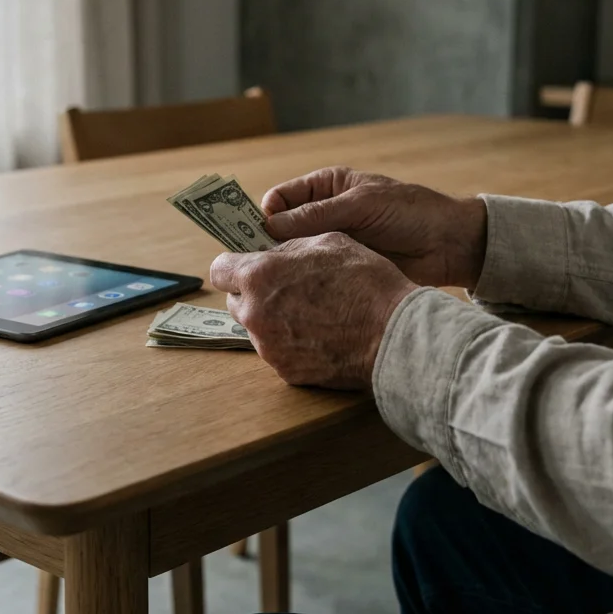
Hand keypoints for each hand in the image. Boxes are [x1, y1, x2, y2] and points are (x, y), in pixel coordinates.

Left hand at [210, 232, 417, 389]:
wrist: (392, 335)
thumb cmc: (365, 282)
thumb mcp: (328, 241)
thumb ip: (290, 246)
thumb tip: (272, 252)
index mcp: (259, 276)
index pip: (219, 270)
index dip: (234, 266)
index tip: (247, 266)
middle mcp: (255, 314)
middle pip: (236, 302)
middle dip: (254, 294)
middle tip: (286, 288)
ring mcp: (269, 347)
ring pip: (257, 328)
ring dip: (273, 319)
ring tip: (310, 313)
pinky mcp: (286, 372)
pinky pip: (278, 352)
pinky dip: (291, 343)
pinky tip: (320, 335)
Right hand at [263, 167, 487, 289]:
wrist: (449, 244)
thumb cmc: (410, 211)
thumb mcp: (362, 205)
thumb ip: (317, 215)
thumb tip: (270, 226)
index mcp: (324, 188)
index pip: (280, 199)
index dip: (265, 215)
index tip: (255, 235)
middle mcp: (322, 214)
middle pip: (281, 229)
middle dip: (269, 244)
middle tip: (257, 263)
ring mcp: (331, 244)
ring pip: (294, 255)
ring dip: (285, 266)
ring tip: (275, 281)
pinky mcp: (341, 269)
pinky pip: (314, 275)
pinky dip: (304, 282)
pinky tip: (297, 293)